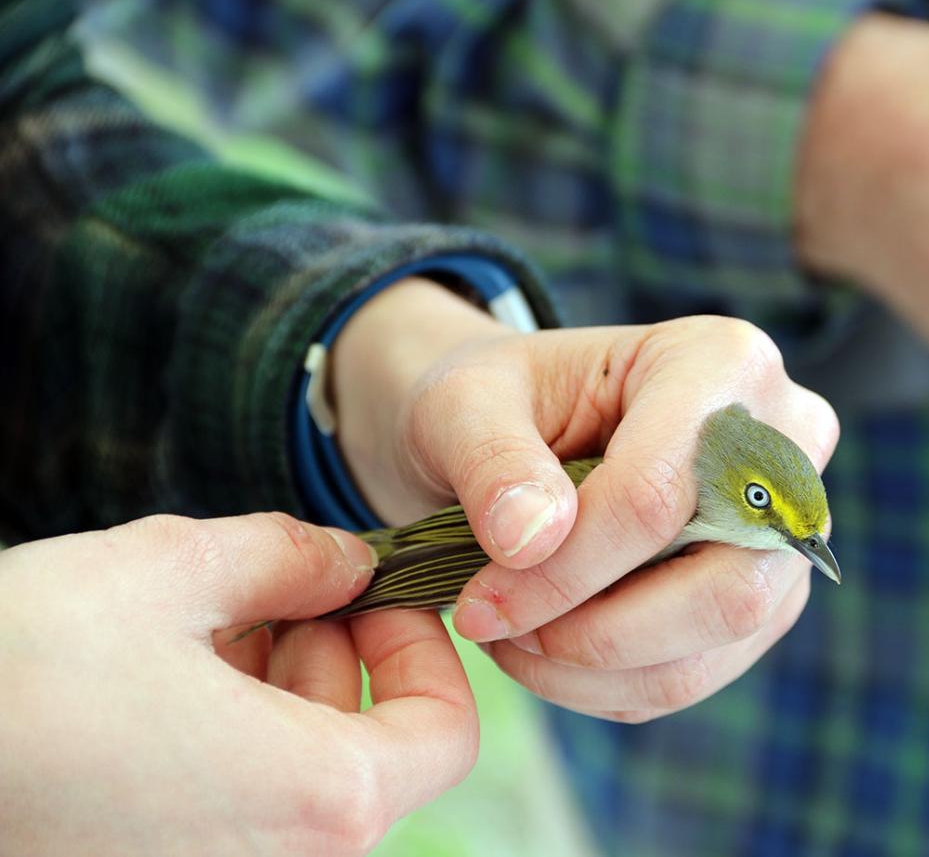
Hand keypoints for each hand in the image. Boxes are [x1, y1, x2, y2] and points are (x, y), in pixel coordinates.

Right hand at [0, 513, 476, 856]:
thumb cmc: (19, 670)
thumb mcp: (168, 571)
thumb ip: (289, 558)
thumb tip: (350, 563)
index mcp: (315, 799)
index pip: (446, 735)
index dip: (423, 651)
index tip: (370, 595)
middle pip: (375, 757)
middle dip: (339, 661)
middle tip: (281, 595)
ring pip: (304, 783)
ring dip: (281, 696)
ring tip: (209, 628)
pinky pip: (238, 810)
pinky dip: (232, 743)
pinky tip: (166, 682)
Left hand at [331, 280, 838, 721]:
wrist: (524, 423)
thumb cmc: (500, 400)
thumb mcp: (465, 402)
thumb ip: (491, 459)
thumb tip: (528, 539)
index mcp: (721, 363)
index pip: (657, 496)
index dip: (563, 570)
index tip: (478, 607)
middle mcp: (787, 442)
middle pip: (722, 587)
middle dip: (593, 632)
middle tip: (498, 630)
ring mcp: (788, 528)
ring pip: (716, 644)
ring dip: (596, 669)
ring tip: (514, 639)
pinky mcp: (768, 593)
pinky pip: (700, 671)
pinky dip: (612, 685)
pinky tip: (548, 651)